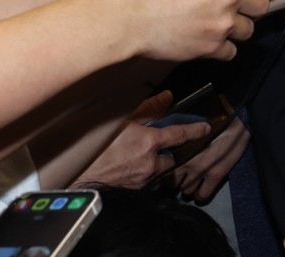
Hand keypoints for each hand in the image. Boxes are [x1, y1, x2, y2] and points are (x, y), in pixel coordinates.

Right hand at [74, 92, 211, 189]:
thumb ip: (149, 108)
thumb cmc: (97, 143)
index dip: (195, 130)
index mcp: (149, 142)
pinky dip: (146, 171)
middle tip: (156, 144)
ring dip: (156, 162)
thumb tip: (168, 96)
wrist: (78, 173)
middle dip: (168, 151)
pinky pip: (148, 179)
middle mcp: (150, 163)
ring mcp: (144, 179)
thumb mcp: (122, 118)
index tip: (205, 128)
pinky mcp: (136, 189)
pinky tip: (132, 164)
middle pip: (171, 157)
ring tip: (140, 154)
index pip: (180, 135)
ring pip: (160, 169)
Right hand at [110, 0, 273, 61]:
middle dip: (253, 5)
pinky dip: (223, 49)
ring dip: (239, 28)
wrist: (124, 15)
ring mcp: (222, 22)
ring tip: (223, 26)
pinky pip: (231, 51)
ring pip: (249, 29)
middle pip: (262, 3)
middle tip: (242, 6)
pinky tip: (212, 43)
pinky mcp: (212, 46)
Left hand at [172, 115, 248, 201]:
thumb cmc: (216, 127)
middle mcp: (188, 161)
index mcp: (181, 149)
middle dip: (178, 182)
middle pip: (174, 182)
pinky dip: (201, 195)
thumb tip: (174, 155)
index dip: (168, 171)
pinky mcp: (215, 176)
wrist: (236, 127)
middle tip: (183, 180)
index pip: (167, 167)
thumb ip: (183, 148)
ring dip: (189, 189)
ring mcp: (201, 170)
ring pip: (186, 190)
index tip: (171, 172)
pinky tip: (201, 192)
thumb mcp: (194, 136)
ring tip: (194, 185)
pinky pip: (202, 194)